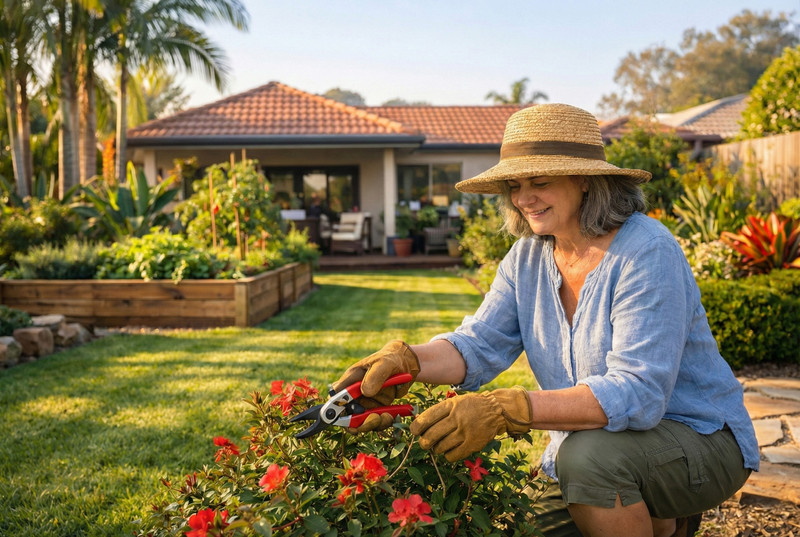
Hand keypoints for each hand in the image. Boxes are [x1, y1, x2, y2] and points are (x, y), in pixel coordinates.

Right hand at [332, 340, 419, 431]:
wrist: (405, 366)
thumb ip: (374, 376)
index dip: (337, 409)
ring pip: (364, 420)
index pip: (336, 397)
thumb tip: (365, 392)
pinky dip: (383, 422)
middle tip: (374, 419)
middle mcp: (356, 393)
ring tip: (386, 416)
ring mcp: (366, 402)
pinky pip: (376, 421)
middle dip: (360, 421)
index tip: (349, 417)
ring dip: (374, 422)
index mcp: (351, 380)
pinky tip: (390, 416)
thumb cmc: (390, 360)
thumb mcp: (383, 364)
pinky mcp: (376, 408)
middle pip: (348, 414)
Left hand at [409, 387, 532, 461]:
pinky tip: (450, 451)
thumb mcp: (456, 402)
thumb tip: (419, 426)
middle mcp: (457, 418)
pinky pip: (452, 455)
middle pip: (431, 435)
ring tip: (439, 446)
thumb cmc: (471, 406)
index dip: (416, 427)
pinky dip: (448, 455)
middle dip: (424, 442)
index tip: (414, 431)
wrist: (497, 410)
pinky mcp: (473, 444)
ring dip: (437, 449)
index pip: (427, 418)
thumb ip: (440, 412)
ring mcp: (465, 431)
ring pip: (441, 447)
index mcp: (450, 405)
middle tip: (425, 443)